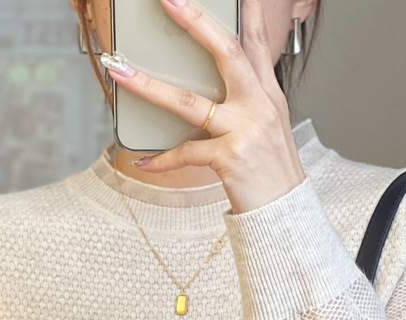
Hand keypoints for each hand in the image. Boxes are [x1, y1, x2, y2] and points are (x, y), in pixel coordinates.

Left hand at [102, 0, 305, 213]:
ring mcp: (244, 130)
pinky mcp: (229, 158)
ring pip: (189, 100)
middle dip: (194, 21)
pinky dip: (163, 159)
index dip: (247, 10)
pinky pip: (186, 151)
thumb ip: (245, 101)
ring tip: (120, 70)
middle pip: (225, 52)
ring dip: (148, 84)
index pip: (256, 41)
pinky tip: (145, 161)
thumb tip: (209, 89)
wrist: (285, 212)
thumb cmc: (272, 172)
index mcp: (267, 94)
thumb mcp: (267, 128)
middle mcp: (258, 105)